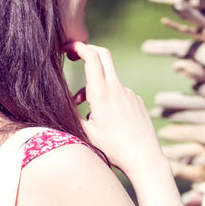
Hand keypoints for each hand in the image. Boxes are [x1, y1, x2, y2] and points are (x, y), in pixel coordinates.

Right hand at [68, 40, 165, 178]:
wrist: (144, 158)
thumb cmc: (114, 149)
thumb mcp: (87, 134)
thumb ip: (72, 115)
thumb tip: (60, 105)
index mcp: (102, 94)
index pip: (92, 57)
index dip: (79, 47)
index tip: (68, 47)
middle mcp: (117, 89)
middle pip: (103, 55)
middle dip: (88, 51)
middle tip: (75, 55)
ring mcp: (130, 93)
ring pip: (108, 79)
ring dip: (94, 87)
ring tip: (87, 111)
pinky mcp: (137, 101)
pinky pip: (119, 93)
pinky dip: (108, 99)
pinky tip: (108, 120)